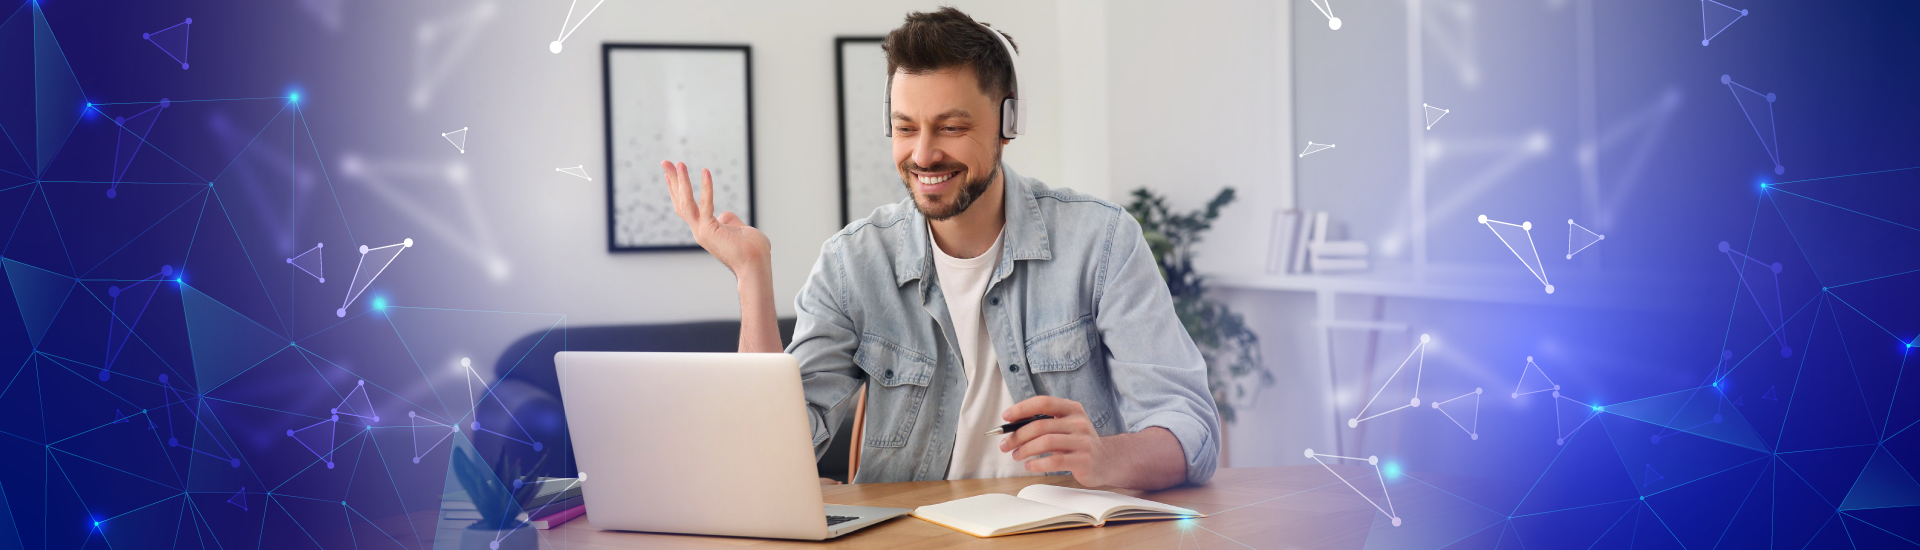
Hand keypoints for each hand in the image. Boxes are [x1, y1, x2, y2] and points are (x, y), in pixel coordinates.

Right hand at [663, 160, 770, 277]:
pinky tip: (706, 172)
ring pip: (686, 203)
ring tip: (679, 163)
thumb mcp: (739, 229)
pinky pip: (706, 204)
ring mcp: (702, 231)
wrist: (756, 266)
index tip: (669, 174)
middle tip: (665, 162)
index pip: (685, 207)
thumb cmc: (752, 251)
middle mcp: (699, 231)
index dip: (677, 190)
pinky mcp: (710, 230)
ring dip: (681, 182)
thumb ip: (730, 221)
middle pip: (680, 202)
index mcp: (705, 230)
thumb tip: (725, 214)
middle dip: (673, 181)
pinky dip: (706, 188)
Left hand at [999, 396, 1110, 486]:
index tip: (1006, 417)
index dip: (1022, 408)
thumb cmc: (1077, 442)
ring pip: (1046, 443)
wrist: (1105, 460)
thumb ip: (1043, 423)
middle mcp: (1079, 422)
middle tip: (1006, 445)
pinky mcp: (1084, 460)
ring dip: (1025, 450)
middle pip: (1040, 426)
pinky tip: (1030, 465)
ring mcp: (1083, 441)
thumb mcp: (1065, 426)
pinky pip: (1055, 461)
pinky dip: (1037, 463)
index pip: (1044, 402)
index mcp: (1072, 408)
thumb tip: (1011, 427)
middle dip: (1017, 436)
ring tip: (1016, 455)